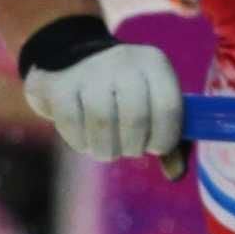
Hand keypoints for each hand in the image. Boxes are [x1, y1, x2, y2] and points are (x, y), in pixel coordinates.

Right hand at [18, 14, 183, 160]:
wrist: (70, 60)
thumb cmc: (122, 92)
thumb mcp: (151, 102)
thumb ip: (167, 137)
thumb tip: (175, 174)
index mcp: (153, 63)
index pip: (169, 107)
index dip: (165, 138)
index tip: (156, 147)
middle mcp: (123, 61)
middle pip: (135, 118)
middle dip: (133, 146)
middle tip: (129, 150)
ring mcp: (89, 70)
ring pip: (102, 122)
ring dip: (106, 149)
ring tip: (107, 150)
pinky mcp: (59, 84)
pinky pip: (71, 123)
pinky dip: (80, 142)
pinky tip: (86, 142)